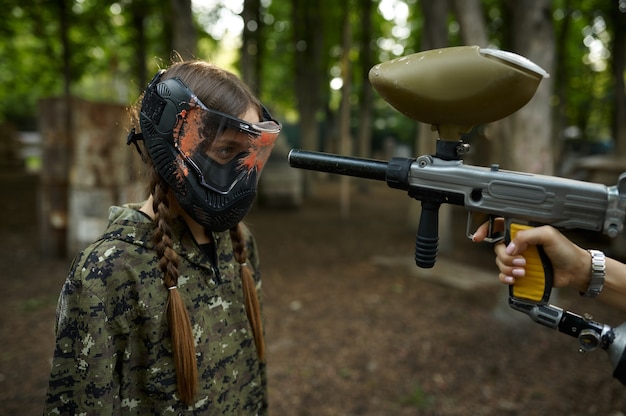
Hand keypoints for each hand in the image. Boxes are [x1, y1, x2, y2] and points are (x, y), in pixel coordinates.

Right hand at [472, 221, 589, 292]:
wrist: (575, 271)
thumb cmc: (565, 250)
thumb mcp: (547, 234)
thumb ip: (526, 236)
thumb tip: (510, 248)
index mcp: (523, 232)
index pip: (498, 226)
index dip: (485, 229)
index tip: (478, 237)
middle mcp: (518, 245)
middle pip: (498, 248)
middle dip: (506, 257)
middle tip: (522, 261)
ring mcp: (519, 260)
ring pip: (500, 263)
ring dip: (508, 269)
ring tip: (523, 272)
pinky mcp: (520, 273)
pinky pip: (504, 276)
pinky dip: (506, 278)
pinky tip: (514, 279)